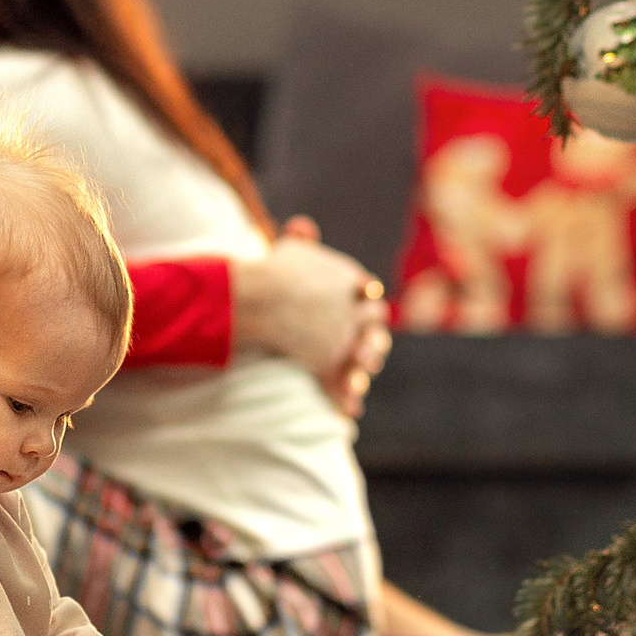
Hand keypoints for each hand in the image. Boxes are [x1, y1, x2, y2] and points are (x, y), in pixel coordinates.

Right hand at [234, 217, 390, 417]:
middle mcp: (353, 307)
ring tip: (363, 372)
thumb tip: (303, 226)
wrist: (259, 297)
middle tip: (372, 343)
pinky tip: (352, 409)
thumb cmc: (270, 271)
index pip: (369, 290)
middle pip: (375, 319)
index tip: (369, 301)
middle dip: (373, 330)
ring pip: (366, 352)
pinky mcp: (329, 358)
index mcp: (349, 278)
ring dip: (366, 363)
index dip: (367, 298)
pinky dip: (346, 396)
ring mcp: (343, 334)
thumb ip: (301, 241)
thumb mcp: (289, 249)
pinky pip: (341, 379)